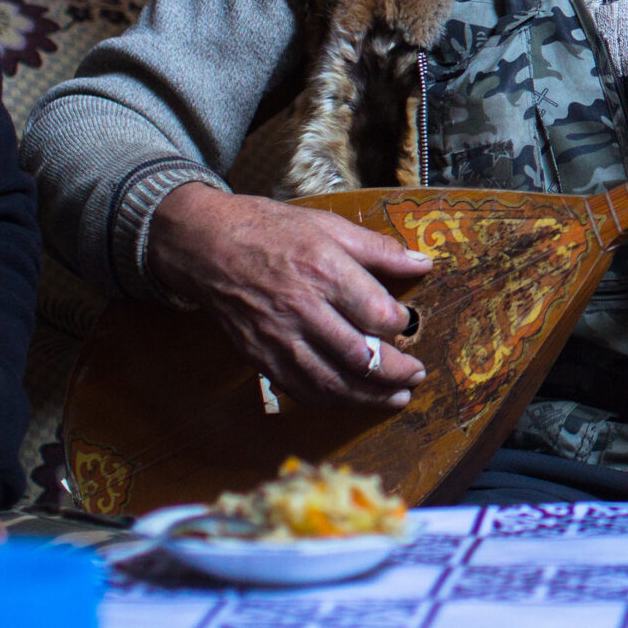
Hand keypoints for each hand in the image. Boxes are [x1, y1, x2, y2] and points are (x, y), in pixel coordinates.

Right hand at [148, 182, 430, 408]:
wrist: (205, 246)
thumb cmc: (269, 230)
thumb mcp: (328, 226)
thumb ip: (379, 249)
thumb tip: (422, 263)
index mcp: (325, 271)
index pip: (377, 314)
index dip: (400, 324)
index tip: (407, 323)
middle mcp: (303, 310)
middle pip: (360, 356)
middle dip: (396, 372)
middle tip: (416, 375)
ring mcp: (279, 338)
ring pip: (331, 382)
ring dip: (369, 397)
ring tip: (395, 398)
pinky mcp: (260, 356)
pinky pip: (300, 390)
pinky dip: (331, 401)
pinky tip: (351, 399)